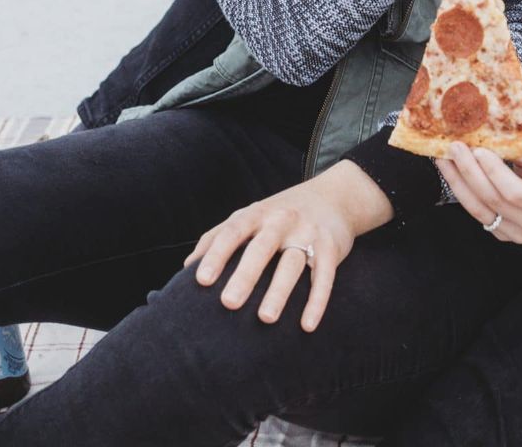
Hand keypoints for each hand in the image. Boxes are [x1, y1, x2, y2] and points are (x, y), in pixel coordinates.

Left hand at [182, 161, 392, 330]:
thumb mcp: (250, 215)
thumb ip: (218, 236)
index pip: (232, 233)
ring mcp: (308, 232)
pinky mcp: (331, 247)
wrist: (336, 196)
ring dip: (279, 291)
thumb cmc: (280, 213)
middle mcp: (281, 221)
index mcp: (256, 214)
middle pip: (262, 248)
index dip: (216, 255)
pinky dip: (317, 301)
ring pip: (292, 263)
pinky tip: (307, 325)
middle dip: (245, 275)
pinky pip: (324, 276)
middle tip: (229, 303)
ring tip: (265, 318)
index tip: (201, 281)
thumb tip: (186, 267)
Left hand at [436, 143, 521, 243]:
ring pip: (479, 210)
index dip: (493, 171)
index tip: (478, 149)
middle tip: (453, 149)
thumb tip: (484, 135)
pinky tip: (453, 174)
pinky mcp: (503, 234)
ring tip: (444, 160)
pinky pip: (479, 214)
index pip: (514, 191)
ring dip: (458, 183)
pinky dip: (464, 193)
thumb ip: (517, 151)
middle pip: (492, 200)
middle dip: (468, 172)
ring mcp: (517, 234)